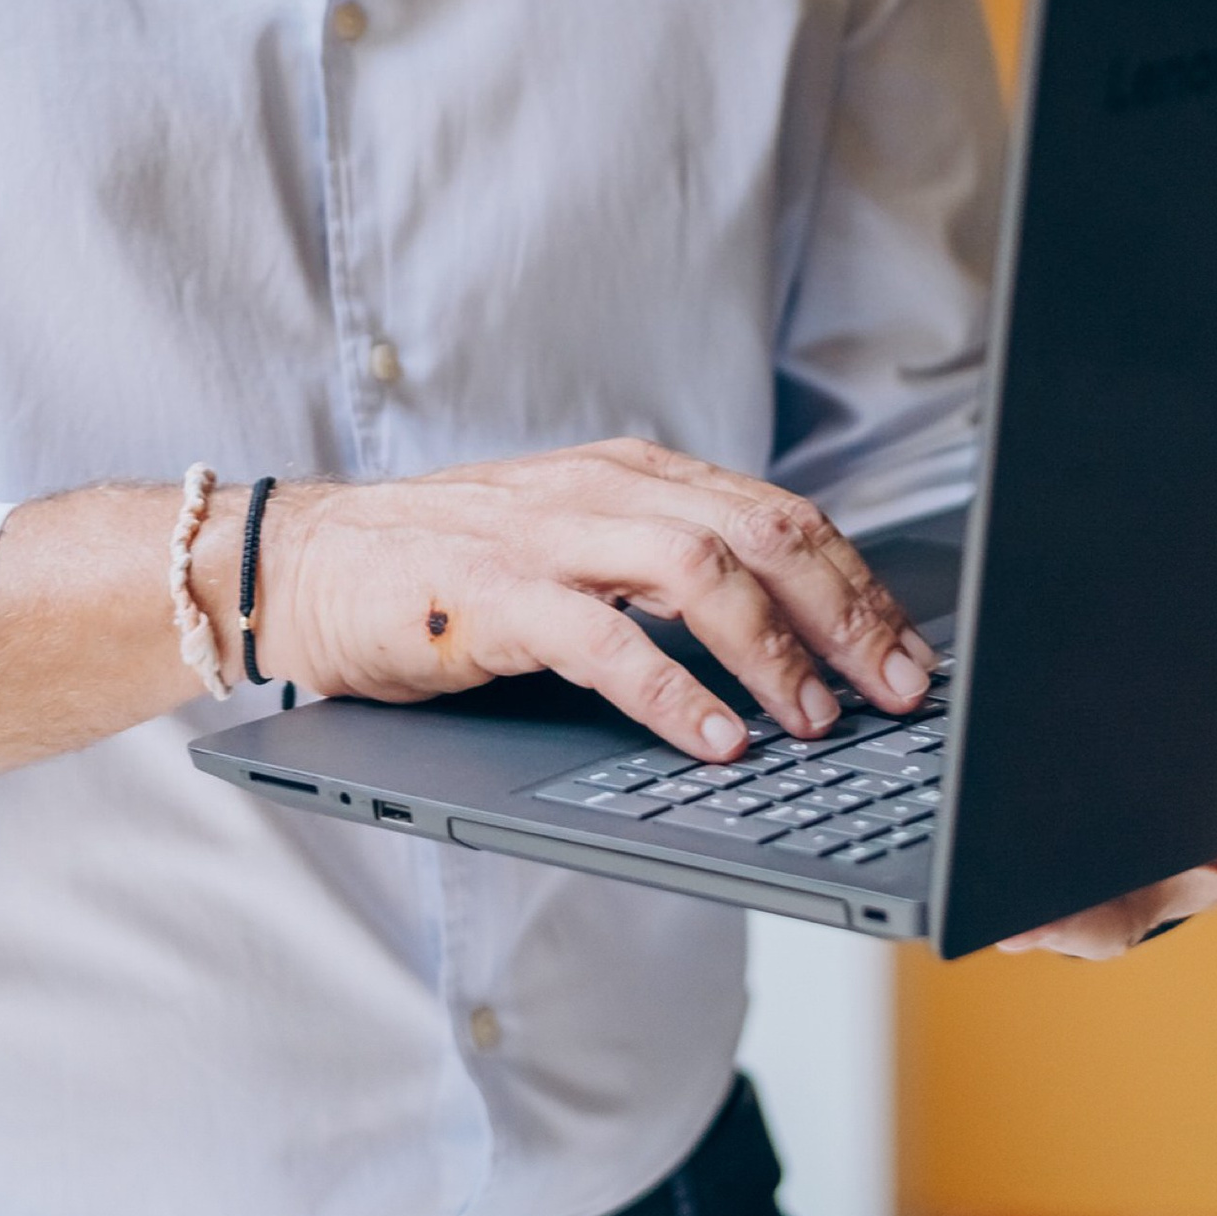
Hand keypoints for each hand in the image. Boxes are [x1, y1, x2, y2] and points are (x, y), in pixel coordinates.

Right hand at [257, 439, 939, 759]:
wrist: (304, 563)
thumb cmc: (443, 574)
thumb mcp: (575, 553)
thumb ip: (664, 575)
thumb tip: (790, 643)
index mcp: (634, 476)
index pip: (779, 515)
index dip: (858, 586)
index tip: (912, 657)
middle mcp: (603, 490)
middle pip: (762, 532)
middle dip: (846, 614)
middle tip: (895, 693)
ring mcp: (546, 536)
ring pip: (699, 569)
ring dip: (772, 651)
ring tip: (811, 721)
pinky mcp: (490, 594)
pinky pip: (603, 639)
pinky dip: (672, 692)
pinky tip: (713, 739)